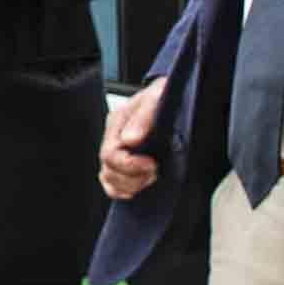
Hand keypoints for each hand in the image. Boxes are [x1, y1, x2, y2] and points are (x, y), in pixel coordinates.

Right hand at [98, 76, 168, 201]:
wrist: (175, 97)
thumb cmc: (165, 95)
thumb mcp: (157, 97)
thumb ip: (144, 116)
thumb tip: (130, 140)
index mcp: (117, 121)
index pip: (110, 154)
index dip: (130, 165)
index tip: (152, 164)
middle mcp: (114, 137)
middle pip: (108, 170)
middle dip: (133, 176)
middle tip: (155, 170)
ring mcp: (118, 150)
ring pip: (109, 179)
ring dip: (131, 184)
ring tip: (151, 176)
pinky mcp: (125, 162)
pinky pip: (113, 184)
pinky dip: (124, 190)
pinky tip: (140, 185)